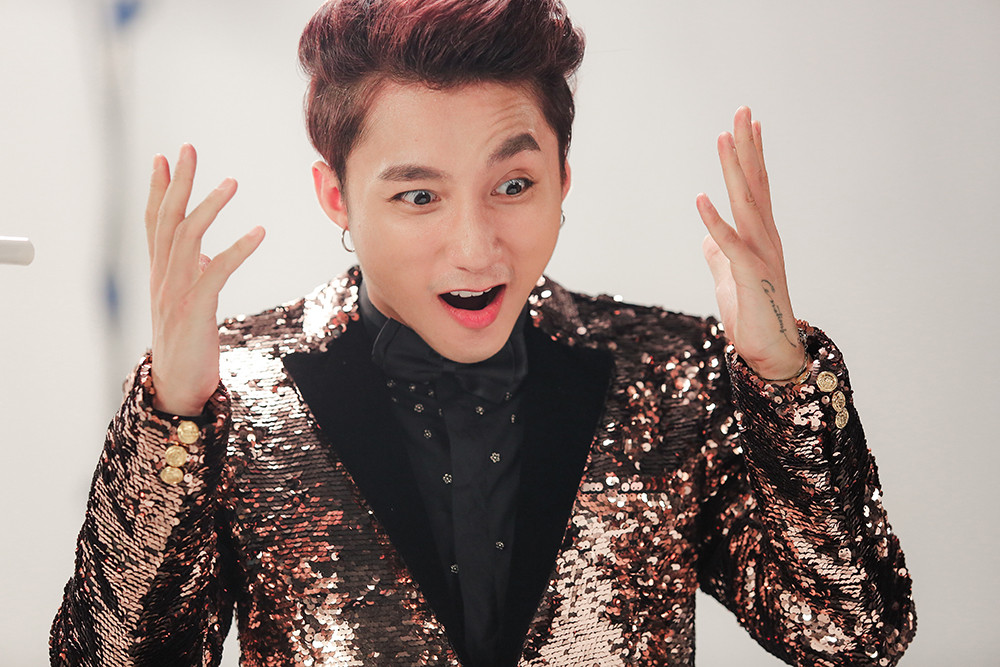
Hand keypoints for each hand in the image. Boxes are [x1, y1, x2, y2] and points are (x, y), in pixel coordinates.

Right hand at [146, 144, 264, 414]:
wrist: (177, 389)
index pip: (155, 223)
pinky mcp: (195, 311)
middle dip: (177, 182)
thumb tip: (204, 250)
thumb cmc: (187, 346)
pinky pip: (215, 272)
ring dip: (209, 207)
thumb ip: (191, 274)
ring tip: (231, 182)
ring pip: (187, 239)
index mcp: (160, 275)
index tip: (163, 157)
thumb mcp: (186, 304)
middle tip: (187, 148)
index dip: (158, 189)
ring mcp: (175, 294)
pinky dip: (237, 249)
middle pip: (167, 220)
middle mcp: (162, 279)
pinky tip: (258, 232)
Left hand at [696, 107, 804, 380]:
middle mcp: (766, 238)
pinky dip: (715, 221)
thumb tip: (708, 240)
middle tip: (742, 110)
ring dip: (734, 170)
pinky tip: (701, 198)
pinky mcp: (750, 275)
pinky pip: (730, 244)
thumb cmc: (752, 315)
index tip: (749, 123)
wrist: (770, 352)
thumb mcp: (729, 279)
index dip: (752, 154)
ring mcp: (761, 254)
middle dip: (747, 147)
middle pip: (755, 184)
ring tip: (724, 138)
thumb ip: (721, 256)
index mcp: (761, 236)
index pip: (757, 187)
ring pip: (746, 203)